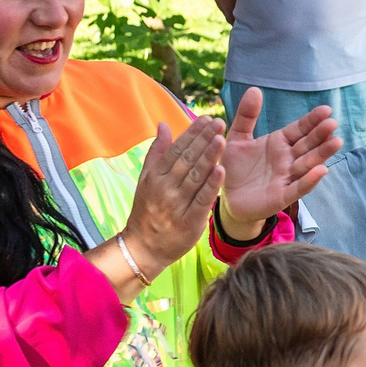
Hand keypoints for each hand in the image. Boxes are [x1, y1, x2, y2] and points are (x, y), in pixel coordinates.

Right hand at [118, 117, 225, 274]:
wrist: (143, 248)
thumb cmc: (148, 211)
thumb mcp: (147, 180)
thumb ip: (157, 152)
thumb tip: (164, 124)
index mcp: (155, 176)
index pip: (176, 149)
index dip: (192, 133)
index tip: (206, 118)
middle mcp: (165, 188)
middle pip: (187, 160)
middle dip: (204, 139)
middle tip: (219, 122)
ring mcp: (176, 205)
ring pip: (195, 177)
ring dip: (209, 156)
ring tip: (222, 138)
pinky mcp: (189, 221)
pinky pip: (201, 200)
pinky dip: (211, 185)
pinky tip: (221, 170)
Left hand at [217, 90, 341, 232]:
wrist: (227, 198)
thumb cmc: (235, 167)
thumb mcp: (237, 138)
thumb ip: (246, 116)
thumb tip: (255, 89)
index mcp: (279, 143)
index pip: (300, 129)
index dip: (312, 120)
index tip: (326, 109)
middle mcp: (288, 159)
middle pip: (308, 145)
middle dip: (320, 135)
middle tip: (332, 123)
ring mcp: (287, 177)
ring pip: (308, 164)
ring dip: (322, 154)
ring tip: (336, 142)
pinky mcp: (282, 196)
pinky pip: (298, 188)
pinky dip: (310, 180)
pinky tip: (321, 170)